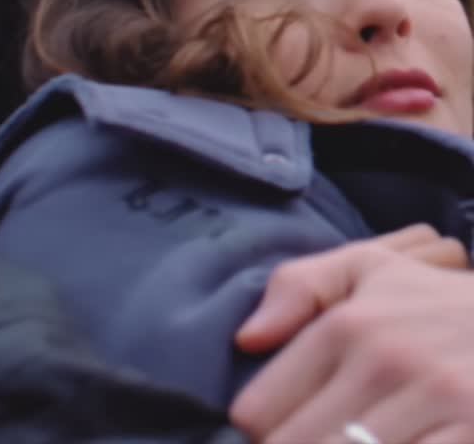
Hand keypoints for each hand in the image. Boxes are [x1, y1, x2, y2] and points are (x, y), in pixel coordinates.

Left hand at [229, 226, 472, 443]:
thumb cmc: (440, 305)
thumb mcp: (373, 269)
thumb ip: (300, 288)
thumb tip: (246, 339)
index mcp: (350, 323)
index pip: (261, 413)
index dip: (264, 435)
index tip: (278, 435)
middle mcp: (387, 362)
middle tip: (326, 434)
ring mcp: (438, 401)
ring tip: (354, 439)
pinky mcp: (472, 433)